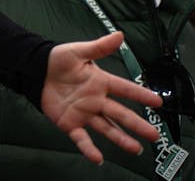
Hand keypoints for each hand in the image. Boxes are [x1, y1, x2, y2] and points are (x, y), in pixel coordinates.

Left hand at [41, 31, 162, 164]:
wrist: (36, 71)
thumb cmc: (58, 60)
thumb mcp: (78, 51)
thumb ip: (99, 47)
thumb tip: (120, 35)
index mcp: (101, 82)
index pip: (124, 88)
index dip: (140, 94)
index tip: (158, 101)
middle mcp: (96, 100)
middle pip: (120, 113)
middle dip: (137, 124)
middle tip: (154, 134)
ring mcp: (85, 113)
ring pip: (106, 128)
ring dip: (120, 139)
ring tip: (136, 148)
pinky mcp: (70, 123)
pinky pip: (81, 138)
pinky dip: (89, 148)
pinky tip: (98, 158)